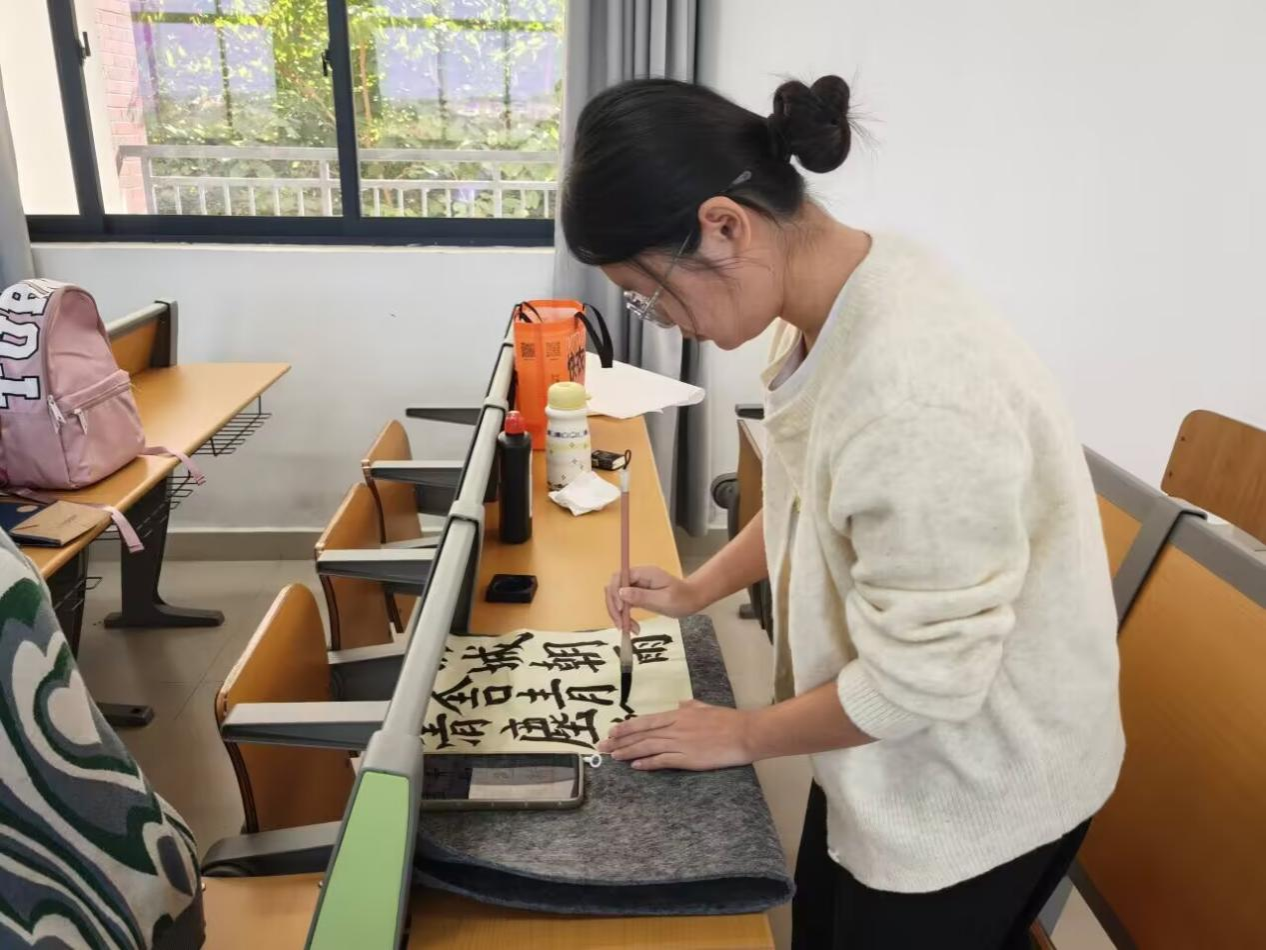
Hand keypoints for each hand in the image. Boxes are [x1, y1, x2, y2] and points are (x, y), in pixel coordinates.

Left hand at [596, 700, 754, 770]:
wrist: (744, 733)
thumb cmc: (727, 720)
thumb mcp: (705, 708)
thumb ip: (690, 707)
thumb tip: (680, 704)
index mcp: (678, 715)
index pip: (646, 721)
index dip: (627, 727)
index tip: (612, 731)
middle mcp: (675, 728)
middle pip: (642, 735)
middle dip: (620, 741)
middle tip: (603, 746)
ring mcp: (680, 744)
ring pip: (648, 747)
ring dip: (629, 752)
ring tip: (614, 756)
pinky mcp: (688, 759)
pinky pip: (663, 761)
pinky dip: (648, 763)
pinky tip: (635, 766)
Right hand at [604, 566, 703, 632]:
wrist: (692, 600)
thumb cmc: (682, 599)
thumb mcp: (664, 599)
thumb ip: (642, 596)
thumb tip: (621, 592)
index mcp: (644, 573)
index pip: (620, 577)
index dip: (615, 592)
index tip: (621, 609)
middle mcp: (638, 577)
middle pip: (614, 587)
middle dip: (614, 607)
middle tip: (621, 625)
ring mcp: (636, 586)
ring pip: (617, 597)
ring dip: (618, 613)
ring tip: (628, 629)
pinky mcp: (637, 596)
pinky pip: (624, 604)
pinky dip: (624, 616)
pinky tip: (631, 627)